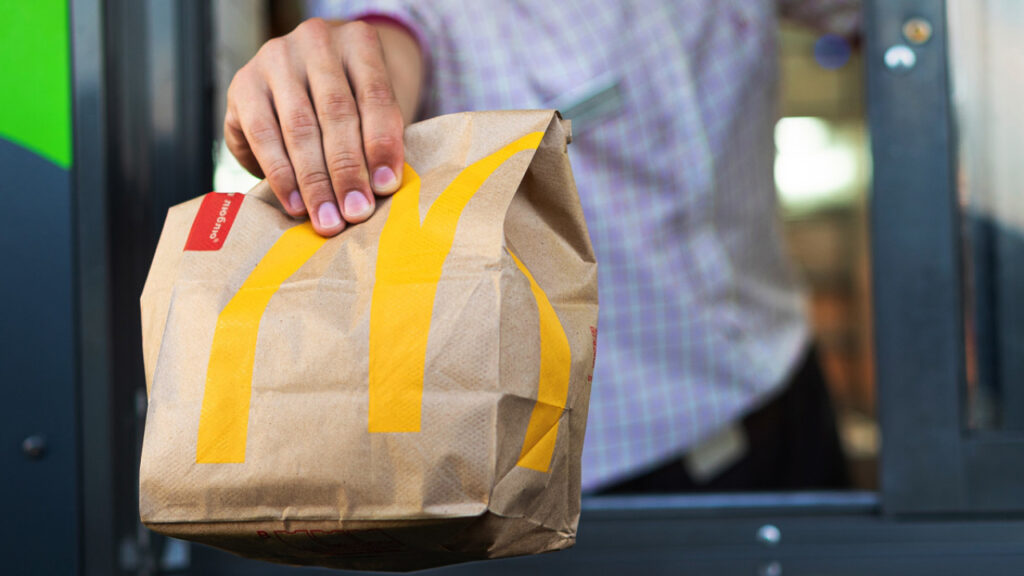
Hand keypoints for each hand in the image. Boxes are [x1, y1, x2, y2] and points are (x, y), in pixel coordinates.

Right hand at [225, 18, 420, 235]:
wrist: (305, 77)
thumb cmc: (351, 101)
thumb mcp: (371, 109)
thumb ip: (378, 139)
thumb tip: (380, 189)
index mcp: (359, 42)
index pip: (375, 96)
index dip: (382, 144)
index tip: (386, 187)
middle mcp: (316, 42)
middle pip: (336, 113)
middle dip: (347, 170)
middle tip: (356, 213)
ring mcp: (276, 59)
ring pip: (299, 128)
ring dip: (314, 181)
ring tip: (327, 219)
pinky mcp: (244, 84)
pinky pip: (263, 136)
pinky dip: (281, 175)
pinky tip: (295, 204)